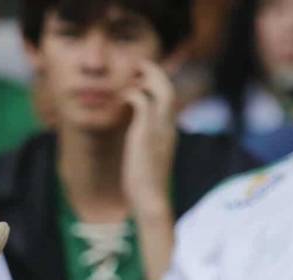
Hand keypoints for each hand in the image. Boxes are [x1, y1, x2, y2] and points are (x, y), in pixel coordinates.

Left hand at [121, 61, 176, 220]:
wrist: (150, 201)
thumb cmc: (146, 186)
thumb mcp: (148, 161)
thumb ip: (146, 146)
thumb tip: (138, 144)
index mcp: (170, 132)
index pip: (170, 99)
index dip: (159, 84)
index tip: (144, 78)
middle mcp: (168, 127)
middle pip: (169, 88)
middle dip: (155, 73)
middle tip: (138, 66)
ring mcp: (159, 129)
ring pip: (160, 90)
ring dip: (146, 77)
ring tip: (131, 74)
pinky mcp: (144, 134)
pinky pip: (141, 101)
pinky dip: (132, 93)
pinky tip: (122, 97)